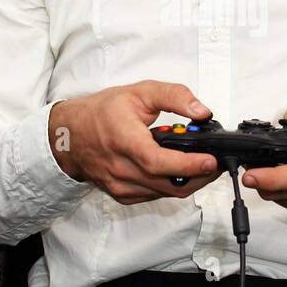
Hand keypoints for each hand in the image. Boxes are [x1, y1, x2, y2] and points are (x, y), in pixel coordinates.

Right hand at [48, 81, 222, 204]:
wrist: (69, 135)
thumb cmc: (101, 112)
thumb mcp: (139, 92)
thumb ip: (173, 96)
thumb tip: (201, 110)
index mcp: (124, 141)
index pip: (160, 162)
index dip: (188, 165)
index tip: (210, 160)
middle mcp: (121, 169)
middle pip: (168, 183)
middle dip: (199, 176)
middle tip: (217, 163)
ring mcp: (121, 186)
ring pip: (165, 193)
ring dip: (189, 182)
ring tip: (203, 164)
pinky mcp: (122, 195)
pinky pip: (155, 195)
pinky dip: (171, 186)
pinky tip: (179, 171)